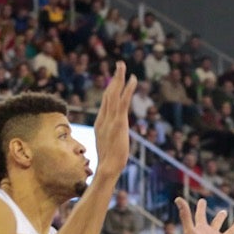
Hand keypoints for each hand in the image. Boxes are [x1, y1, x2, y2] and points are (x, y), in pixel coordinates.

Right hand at [92, 63, 136, 178]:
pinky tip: (133, 79)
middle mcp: (103, 118)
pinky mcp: (119, 122)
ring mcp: (110, 119)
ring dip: (118, 78)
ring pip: (113, 93)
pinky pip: (123, 101)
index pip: (105, 102)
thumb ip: (109, 140)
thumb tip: (110, 140)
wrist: (108, 168)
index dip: (110, 89)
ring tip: (122, 65)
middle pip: (108, 93)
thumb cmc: (109, 163)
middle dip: (114, 78)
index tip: (115, 79)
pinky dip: (128, 89)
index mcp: (100, 123)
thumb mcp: (107, 147)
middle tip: (119, 65)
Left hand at [177, 197, 233, 233]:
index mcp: (202, 229)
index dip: (201, 208)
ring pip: (230, 232)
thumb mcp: (190, 230)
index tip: (202, 201)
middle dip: (220, 218)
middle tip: (223, 211)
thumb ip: (185, 215)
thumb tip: (177, 199)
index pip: (200, 216)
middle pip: (216, 223)